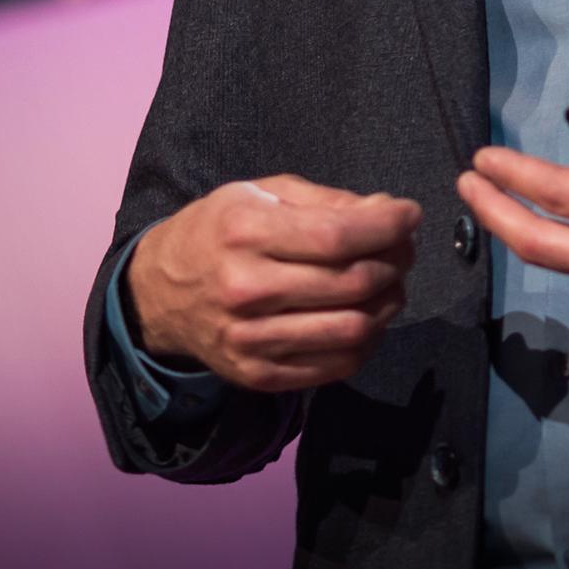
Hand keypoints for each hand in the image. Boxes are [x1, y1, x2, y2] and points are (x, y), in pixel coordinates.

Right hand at [124, 174, 419, 391]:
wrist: (159, 294)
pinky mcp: (258, 374)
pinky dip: (368, 339)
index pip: (337, 236)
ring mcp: (250, 339)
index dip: (387, 226)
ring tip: (390, 282)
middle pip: (352, 284)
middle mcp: (245, 289)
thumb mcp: (261, 194)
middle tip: (403, 249)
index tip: (409, 215)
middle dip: (395, 262)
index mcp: (244, 233)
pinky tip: (365, 314)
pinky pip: (338, 365)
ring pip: (353, 329)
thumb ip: (328, 202)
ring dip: (389, 303)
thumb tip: (388, 212)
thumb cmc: (219, 232)